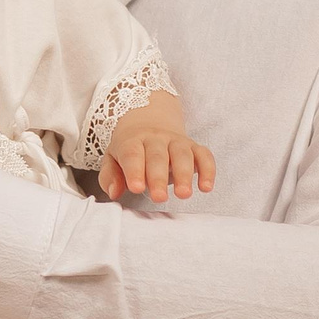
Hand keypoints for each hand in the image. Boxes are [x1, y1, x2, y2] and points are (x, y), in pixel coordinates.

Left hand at [99, 123, 216, 203]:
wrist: (148, 120)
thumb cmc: (130, 148)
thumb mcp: (112, 159)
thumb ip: (110, 176)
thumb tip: (114, 192)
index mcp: (132, 141)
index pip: (132, 154)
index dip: (134, 171)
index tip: (136, 188)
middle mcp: (155, 139)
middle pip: (158, 156)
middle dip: (159, 177)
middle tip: (158, 198)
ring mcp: (176, 141)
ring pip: (182, 154)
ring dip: (184, 174)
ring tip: (184, 194)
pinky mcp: (194, 147)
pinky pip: (204, 155)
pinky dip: (208, 170)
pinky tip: (206, 187)